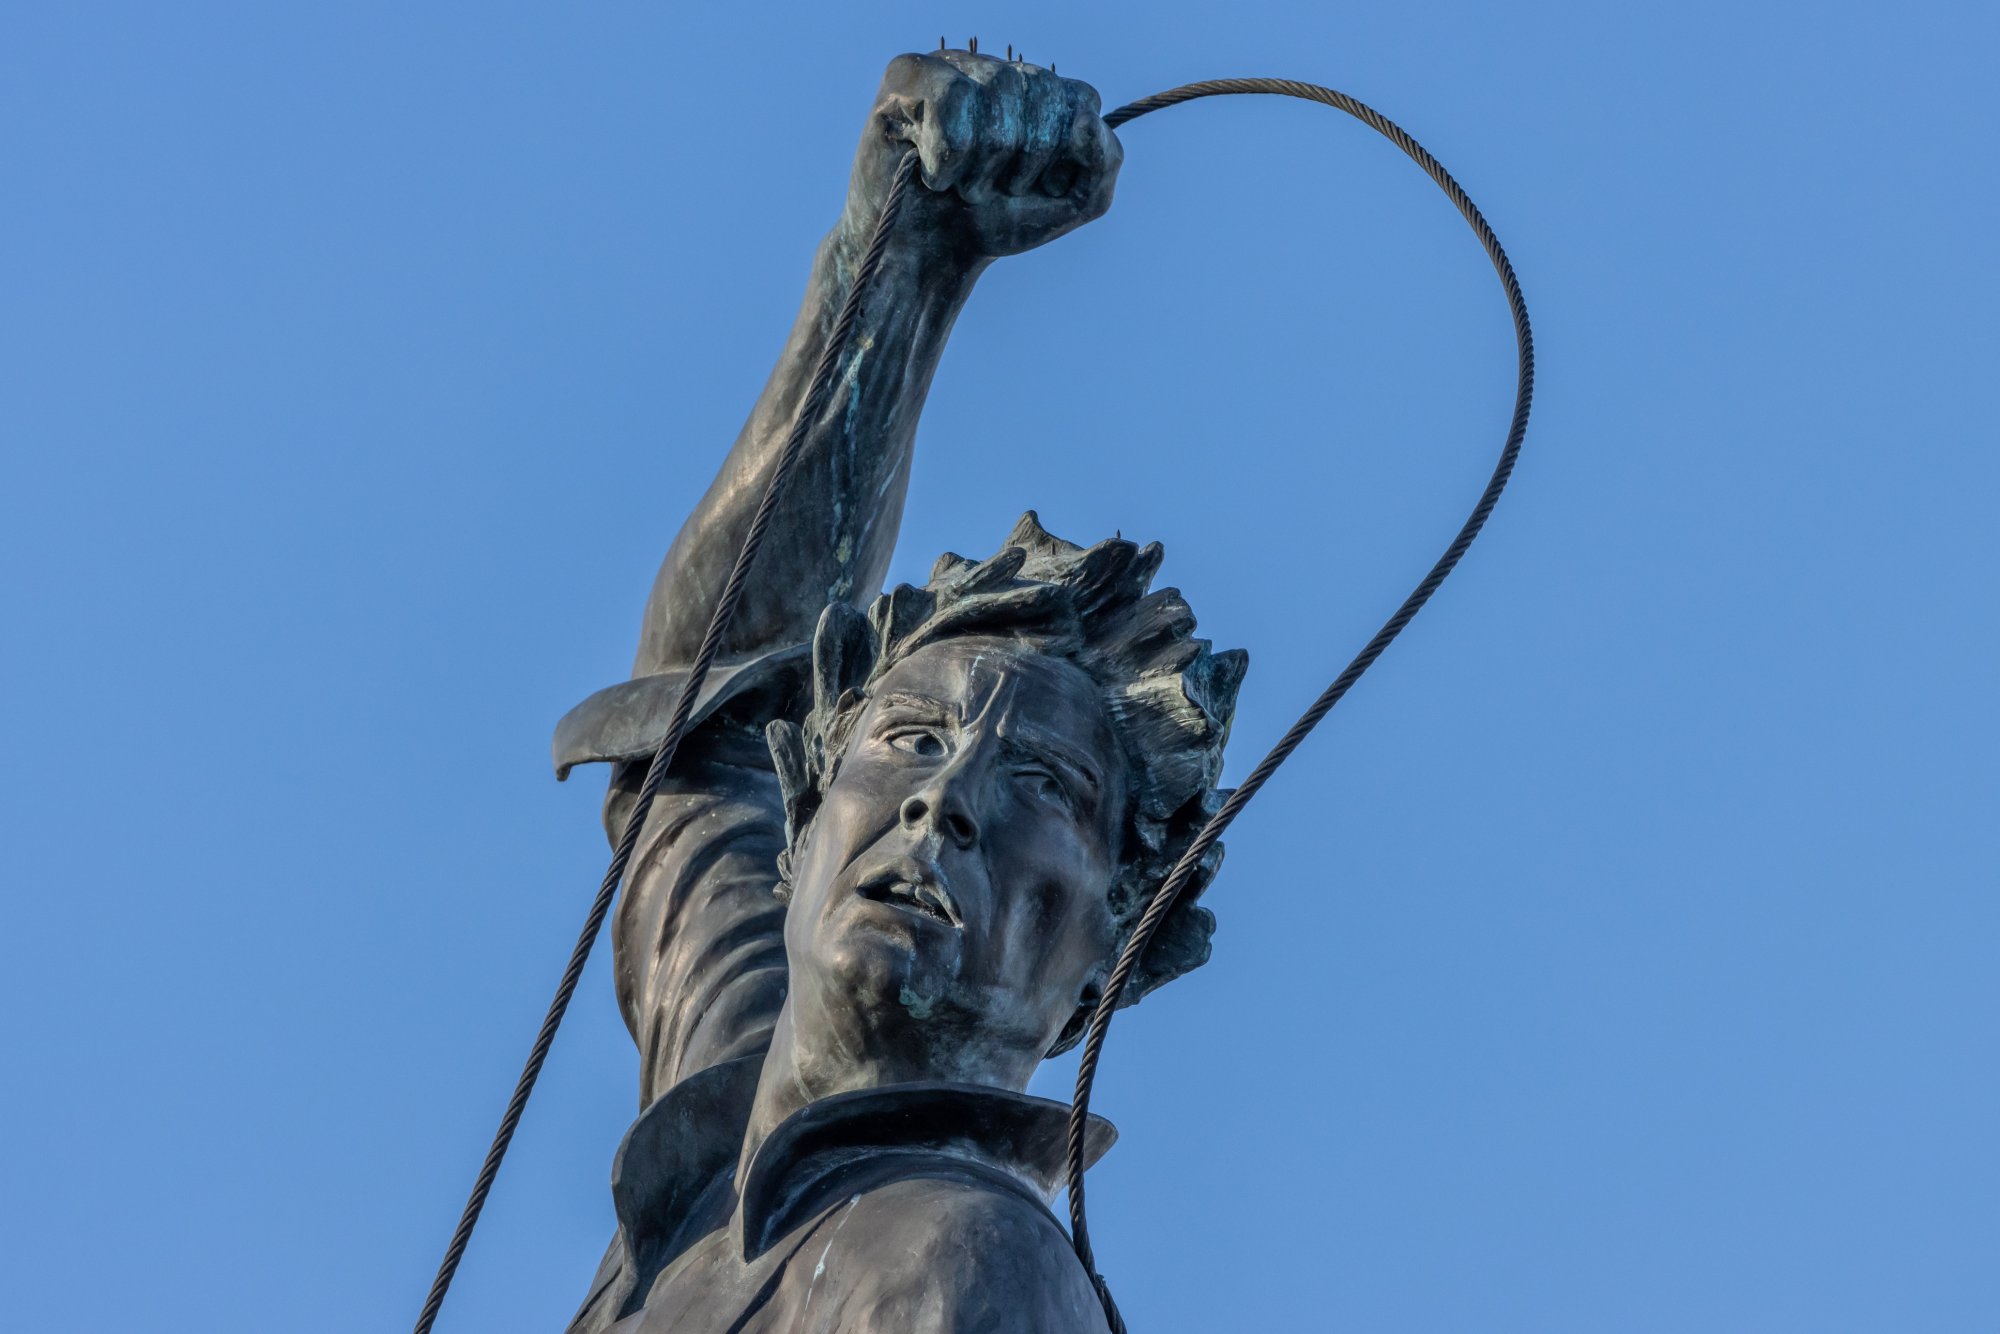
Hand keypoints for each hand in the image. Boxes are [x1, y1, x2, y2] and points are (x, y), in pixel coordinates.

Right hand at [849, 50, 1122, 260]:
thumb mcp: (1073, 202)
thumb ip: (1105, 161)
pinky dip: (948, 155)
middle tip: (995, 190)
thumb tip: (1088, 117)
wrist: (930, 259)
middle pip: (1041, 90)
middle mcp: (995, 69)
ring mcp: (950, 67)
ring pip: (997, 90)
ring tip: (964, 185)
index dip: (1063, 156)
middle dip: (1024, 161)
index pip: (1079, 99)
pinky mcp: (904, 78)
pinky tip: (935, 176)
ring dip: (982, 164)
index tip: (1038, 187)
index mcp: (1037, 92)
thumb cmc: (996, 222)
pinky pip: (949, 99)